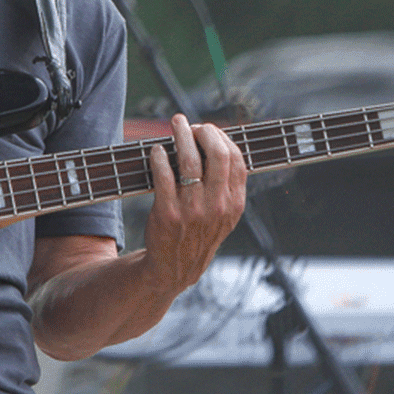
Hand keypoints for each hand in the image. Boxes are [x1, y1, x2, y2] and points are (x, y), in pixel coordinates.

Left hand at [141, 114, 247, 292]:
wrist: (174, 269)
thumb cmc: (198, 233)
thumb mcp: (224, 215)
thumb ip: (227, 185)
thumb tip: (219, 142)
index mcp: (234, 203)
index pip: (236, 159)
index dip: (222, 138)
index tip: (208, 131)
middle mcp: (217, 206)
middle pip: (217, 154)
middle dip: (204, 131)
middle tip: (191, 125)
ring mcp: (192, 210)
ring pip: (189, 160)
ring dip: (181, 135)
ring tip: (175, 123)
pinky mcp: (167, 213)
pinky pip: (164, 175)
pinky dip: (160, 157)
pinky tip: (157, 150)